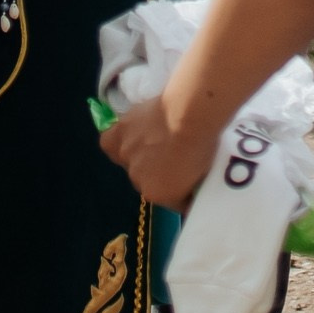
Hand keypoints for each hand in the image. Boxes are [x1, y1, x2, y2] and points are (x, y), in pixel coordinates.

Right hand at [101, 92, 220, 209]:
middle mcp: (136, 179)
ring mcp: (126, 155)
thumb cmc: (203, 146)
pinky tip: (128, 136)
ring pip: (130, 159)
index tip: (187, 176)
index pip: (166, 196)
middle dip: (158, 169)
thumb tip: (189, 196)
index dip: (177, 186)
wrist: (191, 116)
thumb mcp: (202, 176)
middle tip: (174, 154)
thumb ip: (190, 190)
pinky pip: (110, 143)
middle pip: (146, 178)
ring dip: (142, 152)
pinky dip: (118, 141)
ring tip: (158, 139)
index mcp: (156, 194)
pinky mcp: (118, 133)